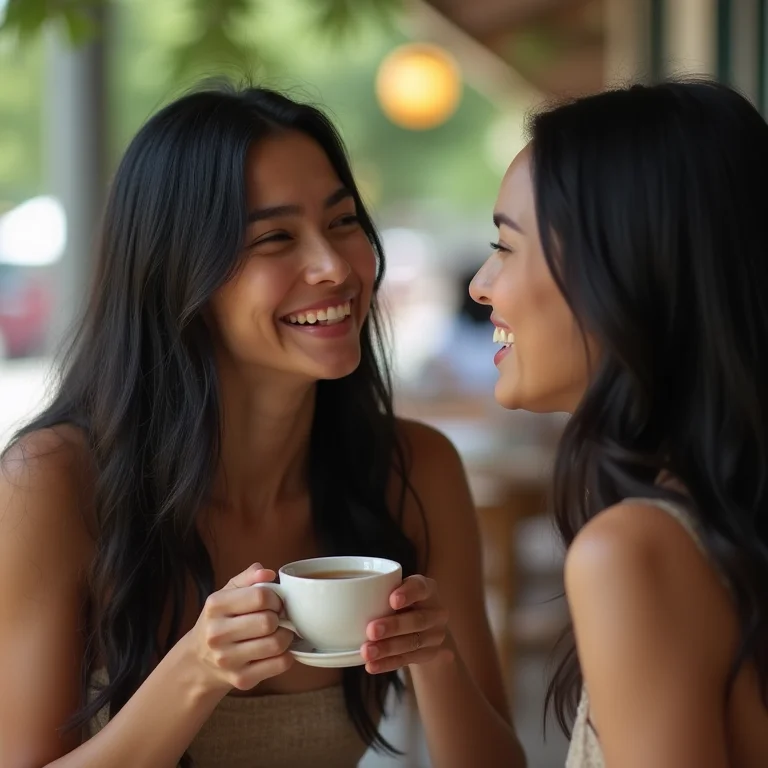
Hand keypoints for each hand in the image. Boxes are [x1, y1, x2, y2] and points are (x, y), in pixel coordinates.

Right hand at [184, 562, 294, 692]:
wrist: (200, 661)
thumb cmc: (221, 620)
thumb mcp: (228, 593)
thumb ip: (249, 577)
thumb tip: (268, 573)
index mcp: (215, 606)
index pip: (261, 596)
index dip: (276, 598)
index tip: (275, 602)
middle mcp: (217, 634)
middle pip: (269, 622)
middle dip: (281, 617)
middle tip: (278, 618)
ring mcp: (228, 660)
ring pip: (277, 644)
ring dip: (286, 636)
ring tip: (279, 632)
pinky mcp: (241, 679)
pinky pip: (279, 664)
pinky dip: (286, 655)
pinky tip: (277, 650)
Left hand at [361, 575, 449, 673]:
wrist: (425, 625)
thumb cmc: (402, 601)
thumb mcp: (397, 589)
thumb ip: (379, 590)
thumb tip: (340, 589)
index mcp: (427, 589)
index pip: (421, 588)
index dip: (408, 593)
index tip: (392, 600)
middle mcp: (436, 612)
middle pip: (417, 620)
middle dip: (393, 626)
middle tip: (371, 630)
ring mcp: (435, 635)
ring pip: (412, 643)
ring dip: (388, 648)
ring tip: (366, 652)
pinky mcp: (428, 654)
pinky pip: (407, 660)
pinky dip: (388, 663)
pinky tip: (371, 665)